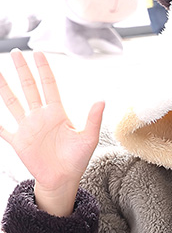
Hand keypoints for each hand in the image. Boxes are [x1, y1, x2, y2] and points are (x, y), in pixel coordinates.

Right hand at [0, 50, 103, 215]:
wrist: (64, 179)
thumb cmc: (77, 159)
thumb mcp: (88, 139)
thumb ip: (93, 119)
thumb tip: (102, 100)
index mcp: (57, 113)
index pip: (49, 86)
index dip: (44, 70)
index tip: (39, 53)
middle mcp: (40, 116)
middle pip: (29, 88)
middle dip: (22, 71)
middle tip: (16, 53)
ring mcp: (27, 127)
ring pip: (12, 102)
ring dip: (4, 87)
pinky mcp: (18, 141)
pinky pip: (2, 128)